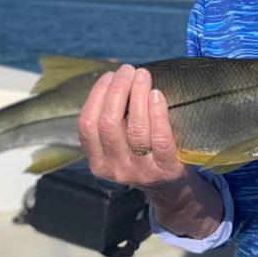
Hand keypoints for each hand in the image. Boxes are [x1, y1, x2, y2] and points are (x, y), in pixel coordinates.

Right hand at [77, 65, 191, 189]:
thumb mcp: (118, 145)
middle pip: (109, 124)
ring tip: (143, 76)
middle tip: (128, 70)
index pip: (87, 126)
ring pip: (135, 129)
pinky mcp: (166, 169)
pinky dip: (157, 113)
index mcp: (97, 161)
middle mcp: (116, 168)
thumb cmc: (141, 154)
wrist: (169, 186)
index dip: (97, 96)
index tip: (109, 76)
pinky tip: (157, 95)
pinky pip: (160, 139)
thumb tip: (116, 77)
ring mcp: (141, 171)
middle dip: (117, 90)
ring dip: (138, 95)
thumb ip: (112, 119)